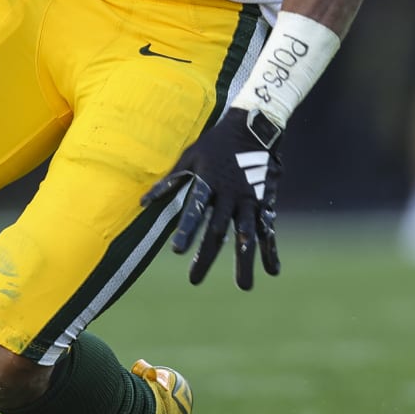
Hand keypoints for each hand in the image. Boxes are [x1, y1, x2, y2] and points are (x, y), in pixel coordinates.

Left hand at [141, 112, 282, 290]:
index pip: (194, 210)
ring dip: (244, 262)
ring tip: (243, 287)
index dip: (187, 231)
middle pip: (218, 230)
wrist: (255, 126)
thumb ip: (170, 182)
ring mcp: (250, 200)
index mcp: (208, 182)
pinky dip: (271, 250)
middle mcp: (230, 194)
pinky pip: (268, 229)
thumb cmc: (216, 143)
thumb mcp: (190, 156)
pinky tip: (272, 271)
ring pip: (247, 235)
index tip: (177, 252)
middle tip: (194, 281)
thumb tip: (143, 203)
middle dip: (207, 256)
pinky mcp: (265, 202)